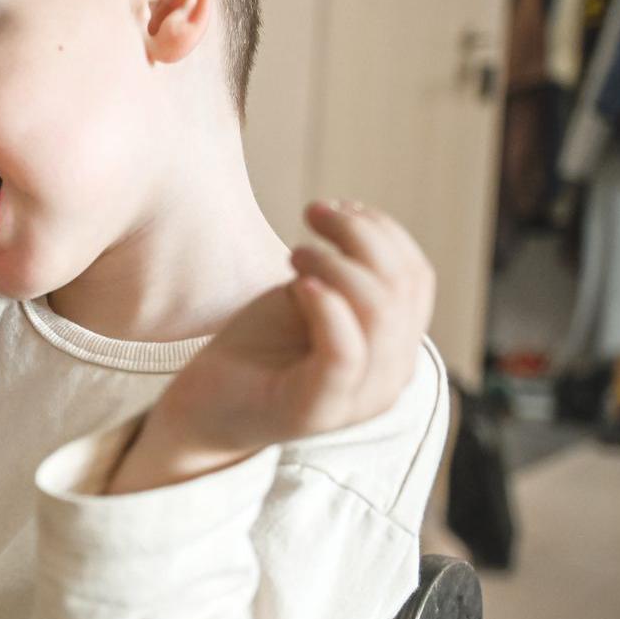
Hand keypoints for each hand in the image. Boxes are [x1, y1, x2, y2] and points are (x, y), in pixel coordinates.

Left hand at [113, 200, 435, 490]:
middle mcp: (390, 377)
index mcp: (395, 347)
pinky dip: (327, 307)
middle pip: (402, 288)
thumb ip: (347, 274)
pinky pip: (344, 353)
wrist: (203, 409)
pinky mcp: (317, 412)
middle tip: (312, 216)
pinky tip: (299, 283)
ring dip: (336, 265)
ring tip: (294, 255)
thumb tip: (364, 224)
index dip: (382, 231)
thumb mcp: (308, 299)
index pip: (416, 277)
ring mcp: (357, 400)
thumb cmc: (256, 350)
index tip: (337, 207)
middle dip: (359, 236)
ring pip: (379, 313)